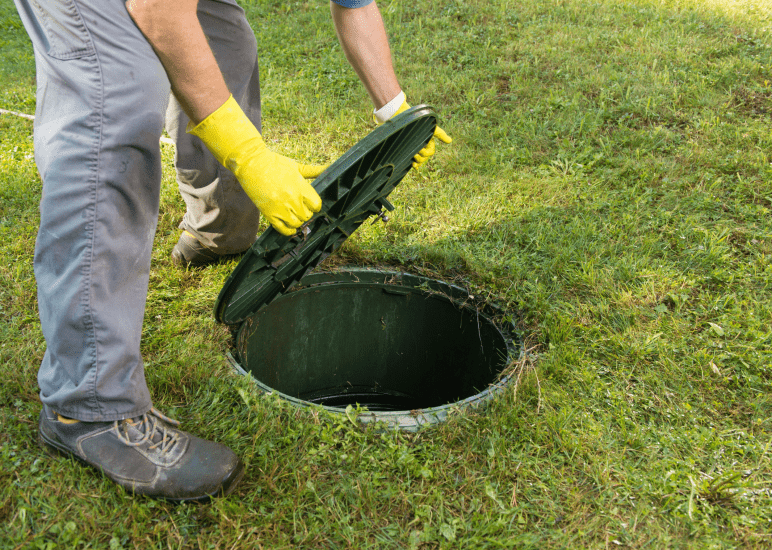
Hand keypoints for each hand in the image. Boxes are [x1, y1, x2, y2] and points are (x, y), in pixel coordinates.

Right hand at [188, 96, 324, 235]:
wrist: (251, 164)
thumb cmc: (275, 163)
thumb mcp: (296, 166)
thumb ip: (313, 171)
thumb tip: (329, 168)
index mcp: (300, 186)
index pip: (316, 205)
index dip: (315, 206)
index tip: (312, 204)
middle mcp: (292, 198)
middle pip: (307, 215)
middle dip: (306, 212)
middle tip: (301, 208)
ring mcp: (280, 207)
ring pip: (296, 223)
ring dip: (297, 221)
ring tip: (294, 215)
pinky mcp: (269, 213)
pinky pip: (283, 229)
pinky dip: (289, 230)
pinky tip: (290, 226)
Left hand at [383, 97, 451, 169]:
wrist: (404, 116)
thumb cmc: (418, 121)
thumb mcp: (431, 127)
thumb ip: (440, 134)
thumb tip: (450, 141)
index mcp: (428, 141)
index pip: (430, 152)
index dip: (425, 154)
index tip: (420, 150)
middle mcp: (422, 145)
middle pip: (425, 157)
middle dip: (421, 158)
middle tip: (414, 154)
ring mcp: (415, 147)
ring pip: (419, 159)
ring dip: (418, 162)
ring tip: (412, 160)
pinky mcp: (408, 148)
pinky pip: (412, 159)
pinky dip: (414, 164)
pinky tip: (413, 167)